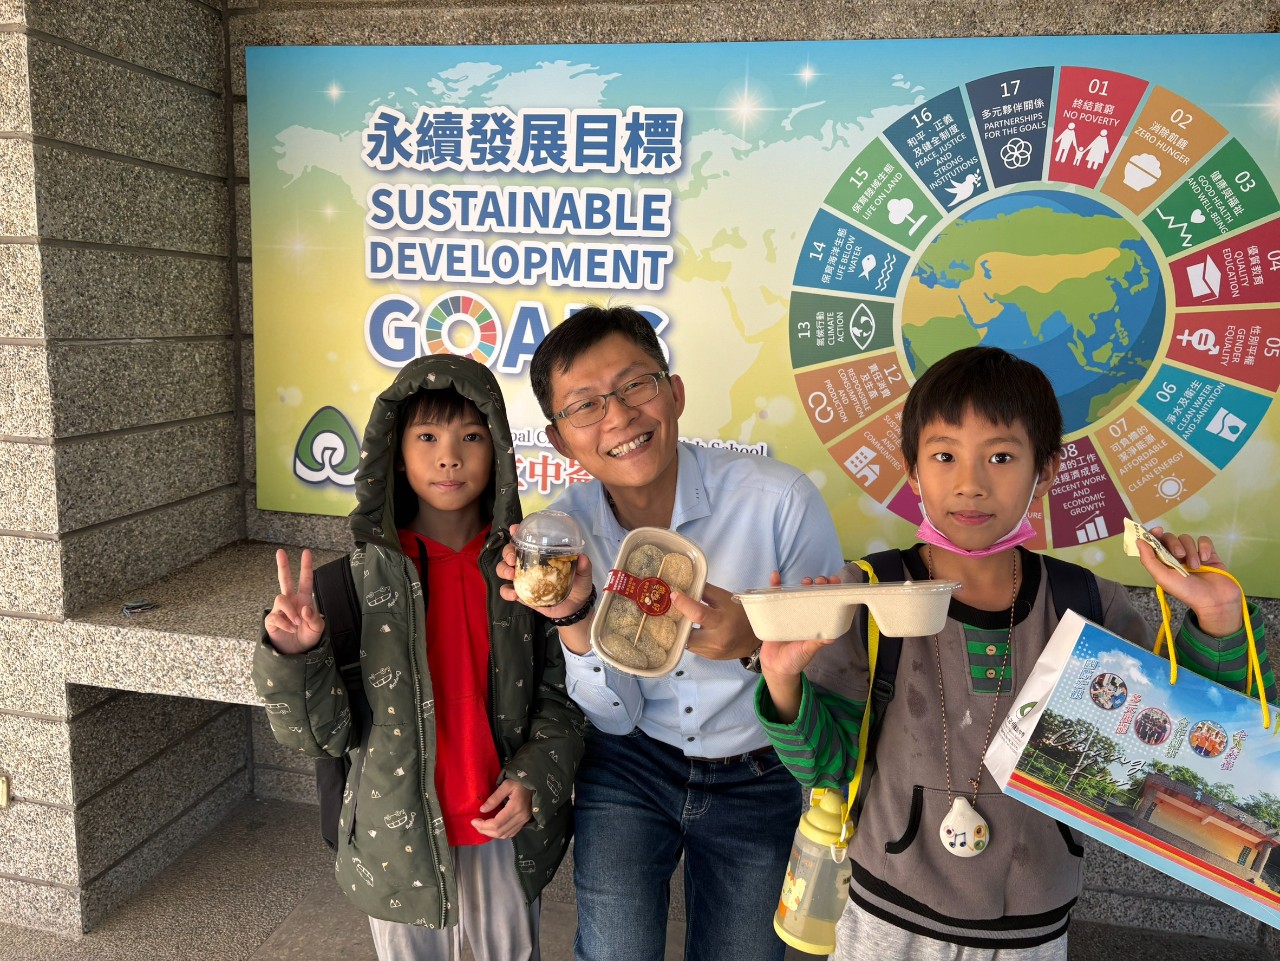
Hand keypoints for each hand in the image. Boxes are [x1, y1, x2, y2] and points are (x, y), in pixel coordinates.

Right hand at [264, 548, 325, 654]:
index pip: (305, 581)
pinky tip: (292, 629)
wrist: (297, 653)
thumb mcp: (317, 628)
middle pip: (284, 580)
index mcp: (304, 600)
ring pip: (281, 598)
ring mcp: (280, 610)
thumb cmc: (308, 637)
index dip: (306, 567)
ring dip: (290, 611)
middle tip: (280, 552)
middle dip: (283, 566)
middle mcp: (291, 602)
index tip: (306, 552)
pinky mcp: (271, 620)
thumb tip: (305, 608)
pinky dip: (286, 623)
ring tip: (297, 623)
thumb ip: (314, 618)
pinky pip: (275, 616)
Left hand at [472, 780, 532, 838]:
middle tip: (475, 824)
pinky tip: (493, 828)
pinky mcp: (525, 822)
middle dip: (485, 830)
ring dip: (491, 834)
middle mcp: (521, 817)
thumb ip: (494, 798)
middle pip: (500, 832)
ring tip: (482, 827)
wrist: (535, 782)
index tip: (473, 820)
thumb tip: (482, 810)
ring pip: (505, 835)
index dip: (483, 825)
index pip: (496, 823)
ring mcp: (524, 821)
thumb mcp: (506, 784)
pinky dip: (500, 833)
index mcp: (516, 807)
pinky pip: (511, 833)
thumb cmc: (519, 781)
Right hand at [496, 527, 595, 653]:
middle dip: (507, 553)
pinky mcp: (521, 593)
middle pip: (510, 552)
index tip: (513, 529)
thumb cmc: (577, 586)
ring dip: (503, 570)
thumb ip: (584, 566)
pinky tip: (514, 595)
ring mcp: (523, 578)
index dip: (517, 532)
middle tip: (513, 559)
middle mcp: (530, 564)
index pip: (527, 540)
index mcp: (543, 554)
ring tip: (511, 575)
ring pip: (504, 569)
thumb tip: (583, 557)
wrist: (574, 609)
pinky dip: (507, 591)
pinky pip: (507, 591)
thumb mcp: (583, 575)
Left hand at [673, 582, 759, 659]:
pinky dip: (690, 638)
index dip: (683, 604)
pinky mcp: (710, 657)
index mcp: (723, 622)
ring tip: (683, 619)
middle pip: (687, 633)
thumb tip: (686, 585)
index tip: (674, 595)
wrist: (755, 639)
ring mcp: (712, 651)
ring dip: (683, 631)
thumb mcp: (726, 599)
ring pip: (687, 642)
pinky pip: (693, 647)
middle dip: (679, 622)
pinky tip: (692, 630)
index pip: (698, 614)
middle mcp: (717, 640)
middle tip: (674, 610)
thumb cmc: (741, 614)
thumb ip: (706, 591)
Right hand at [757, 570, 845, 680]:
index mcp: (815, 623)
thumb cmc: (795, 660)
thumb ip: (816, 644)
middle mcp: (805, 616)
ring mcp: (790, 613)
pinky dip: (774, 586)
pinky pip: (774, 597)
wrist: (775, 667)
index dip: (831, 591)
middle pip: (812, 595)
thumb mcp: (807, 651)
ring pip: (796, 593)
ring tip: (806, 580)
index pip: (826, 603)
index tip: (834, 581)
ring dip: (801, 584)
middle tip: (820, 580)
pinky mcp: (775, 613)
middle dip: (818, 585)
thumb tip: (832, 638)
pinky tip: (775, 576)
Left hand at [1139, 528, 1242, 636]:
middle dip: (1174, 544)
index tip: (1157, 530)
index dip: (1154, 534)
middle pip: (1170, 538)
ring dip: (1190, 551)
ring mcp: (1193, 554)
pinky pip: (1204, 540)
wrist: (1215, 600)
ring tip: (1195, 567)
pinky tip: (1206, 560)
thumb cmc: (1186, 591)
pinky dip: (1204, 548)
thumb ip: (1149, 560)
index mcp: (1163, 562)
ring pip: (1187, 539)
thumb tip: (1138, 541)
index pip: (1155, 542)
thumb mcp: (1162, 577)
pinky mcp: (1209, 553)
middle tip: (1180, 556)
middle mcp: (1176, 557)